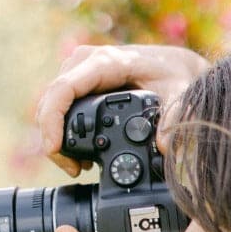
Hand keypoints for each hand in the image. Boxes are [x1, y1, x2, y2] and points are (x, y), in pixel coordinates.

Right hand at [36, 43, 209, 176]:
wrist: (172, 65)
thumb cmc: (173, 75)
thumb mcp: (179, 93)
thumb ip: (174, 118)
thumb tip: (164, 146)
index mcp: (104, 62)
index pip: (64, 89)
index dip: (52, 120)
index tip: (54, 148)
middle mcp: (85, 62)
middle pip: (51, 101)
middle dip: (54, 139)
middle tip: (73, 168)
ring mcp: (78, 70)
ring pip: (50, 105)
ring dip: (57, 138)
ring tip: (78, 166)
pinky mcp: (79, 81)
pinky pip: (59, 105)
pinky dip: (62, 131)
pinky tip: (78, 153)